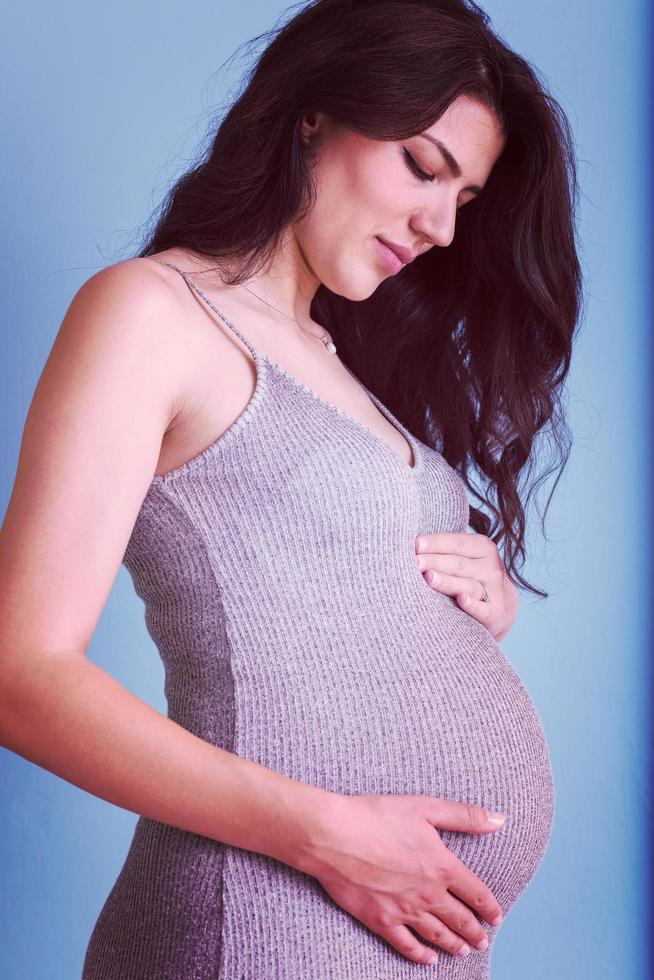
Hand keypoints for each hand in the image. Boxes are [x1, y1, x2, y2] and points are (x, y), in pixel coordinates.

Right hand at [302, 793, 504, 965]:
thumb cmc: (377, 816)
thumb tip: (499, 821)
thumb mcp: (425, 807)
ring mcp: (405, 911)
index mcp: (442, 866)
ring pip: (437, 935)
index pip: (476, 893)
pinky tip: (429, 960)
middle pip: (460, 919)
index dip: (490, 907)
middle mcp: (428, 894)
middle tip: (483, 940)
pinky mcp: (381, 920)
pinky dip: (421, 955)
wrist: (334, 835)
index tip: (496, 917)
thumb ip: (464, 816)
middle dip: (475, 932)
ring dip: (454, 945)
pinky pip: (407, 945)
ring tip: (464, 952)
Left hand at [415, 532, 518, 641]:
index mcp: (483, 547)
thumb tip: (410, 545)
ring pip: (468, 585)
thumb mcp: (465, 559)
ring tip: (428, 578)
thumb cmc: (471, 577)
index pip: (457, 542)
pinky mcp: (496, 613)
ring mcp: (495, 590)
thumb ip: (445, 552)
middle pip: (458, 564)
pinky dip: (473, 605)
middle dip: (435, 562)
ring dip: (447, 581)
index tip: (415, 544)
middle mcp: (491, 567)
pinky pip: (483, 609)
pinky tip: (461, 600)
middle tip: (415, 562)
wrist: (500, 607)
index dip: (435, 542)